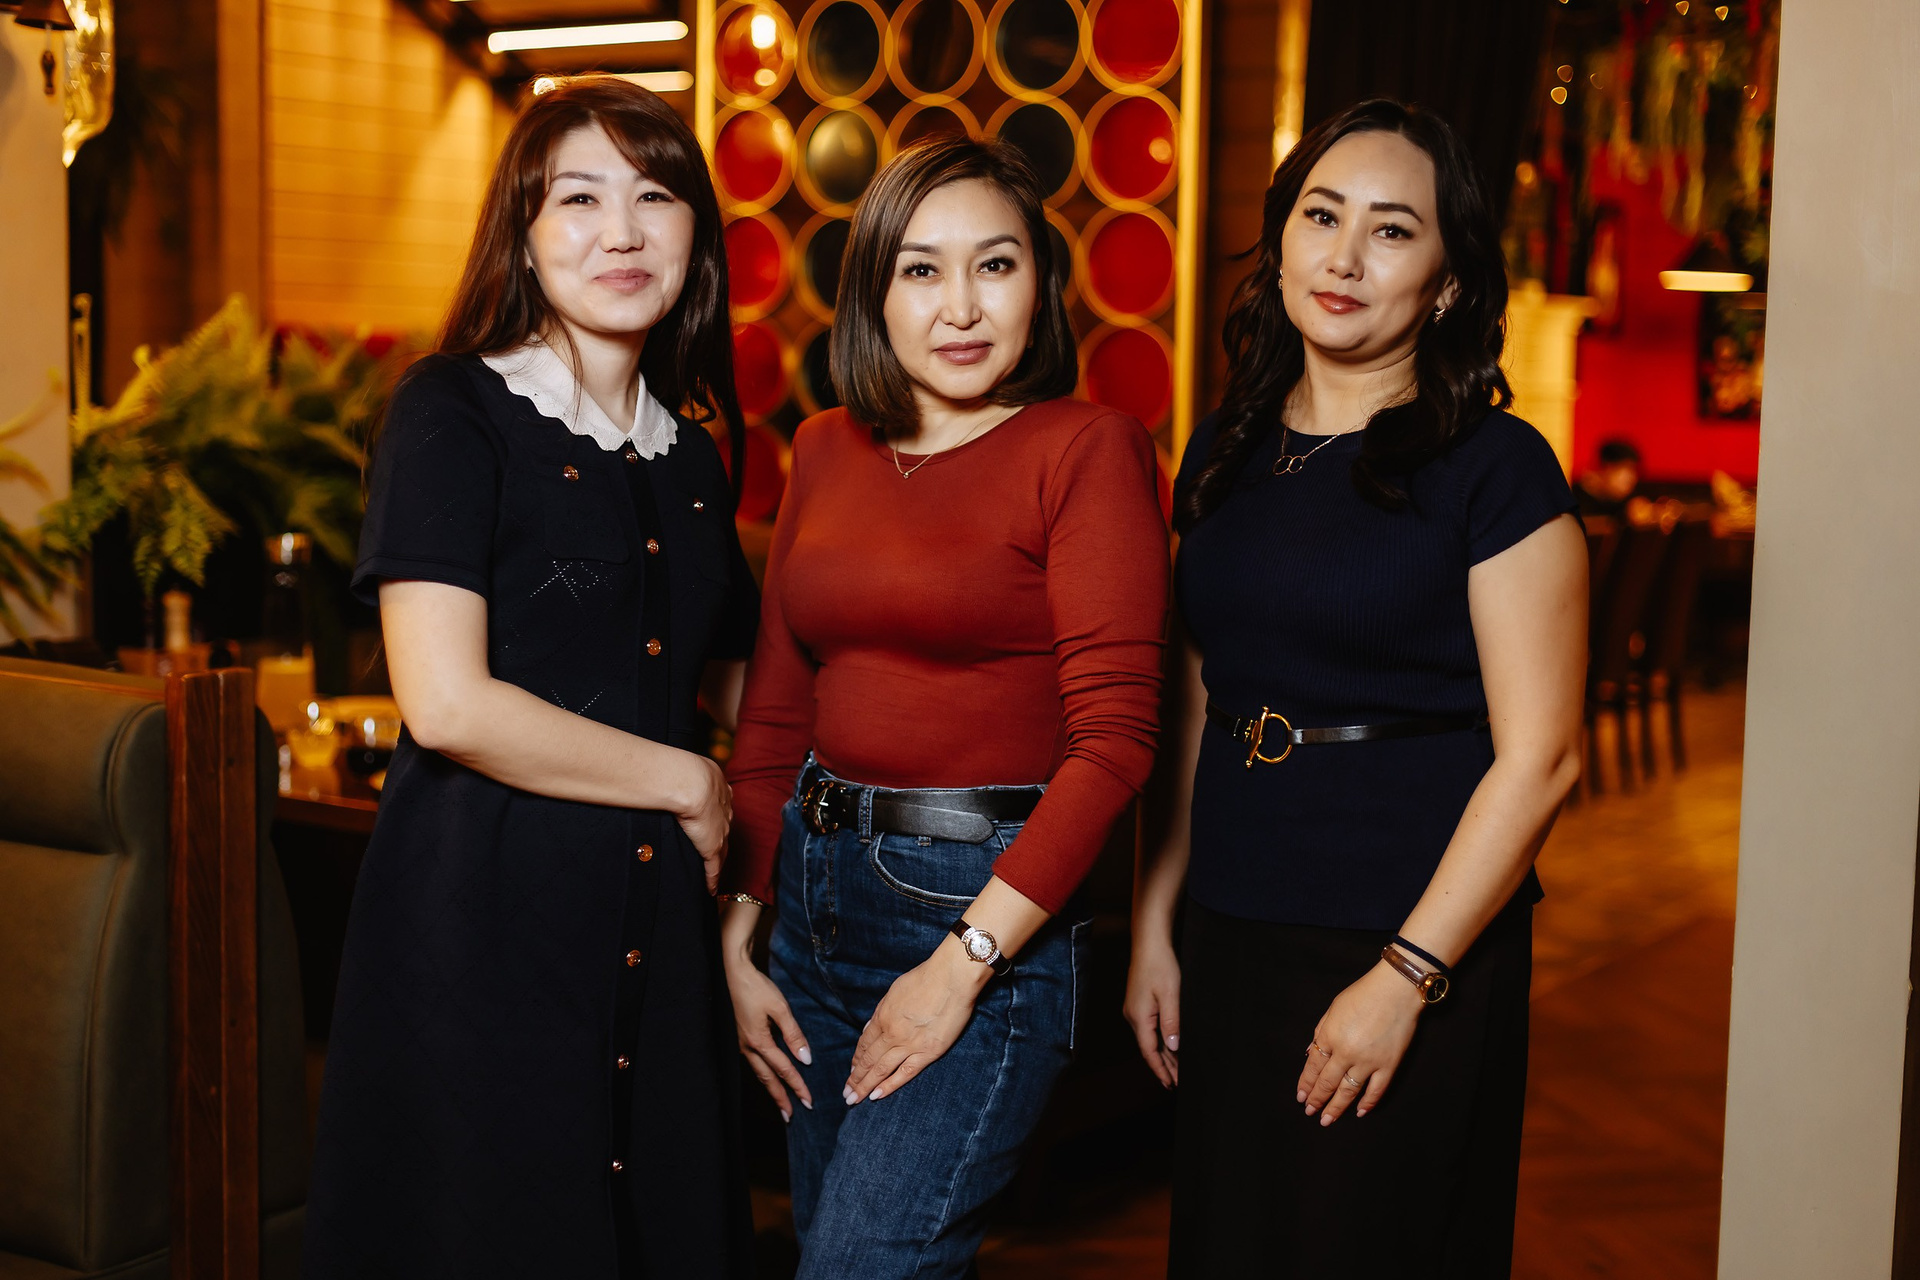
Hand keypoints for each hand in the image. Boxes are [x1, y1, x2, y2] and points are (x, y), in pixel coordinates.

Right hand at [670, 753, 730, 891]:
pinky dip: (712, 879)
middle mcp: (724, 809)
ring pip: (723, 849)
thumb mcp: (681, 765)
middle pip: (725, 827)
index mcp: (718, 787)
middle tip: (716, 845)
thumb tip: (656, 771)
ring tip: (714, 869)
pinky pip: (714, 868)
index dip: (717, 812)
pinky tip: (711, 889)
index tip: (713, 817)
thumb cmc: (679, 769)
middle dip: (721, 835)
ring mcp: (720, 829)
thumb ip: (675, 772)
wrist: (690, 782)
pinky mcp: (713, 846)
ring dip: (719, 859)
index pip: (720, 804)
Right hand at [723, 949, 812, 1120]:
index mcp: (759, 1042)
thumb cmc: (757, 988)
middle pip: (767, 1079)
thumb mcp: (779, 1008)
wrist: (733, 973)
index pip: (783, 1069)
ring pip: (759, 1073)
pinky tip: (768, 1077)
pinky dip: (763, 1075)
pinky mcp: (740, 1037)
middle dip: (780, 1098)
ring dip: (771, 1089)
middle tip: (791, 1116)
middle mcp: (748, 1047)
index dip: (797, 1086)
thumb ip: (793, 1034)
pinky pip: (754, 1063)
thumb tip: (805, 1058)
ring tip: (781, 1104)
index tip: (808, 1101)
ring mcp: (741, 1043)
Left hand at [844, 938, 988, 1104]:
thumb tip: (870, 1029)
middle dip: (855, 1079)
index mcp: (882, 1017)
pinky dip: (890, 1085)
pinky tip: (877, 1095)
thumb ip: (881, 1012)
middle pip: (869, 1060)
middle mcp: (892, 1033)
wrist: (952, 977)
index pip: (864, 1044)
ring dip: (865, 1086)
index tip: (851, 1072)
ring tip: (854, 1100)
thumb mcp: (895, 991)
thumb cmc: (925, 978)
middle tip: (846, 1095)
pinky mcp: (929, 1051)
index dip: (856, 1060)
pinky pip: (906, 1072)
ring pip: (882, 1069)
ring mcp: (910, 1044)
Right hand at [1123, 933, 1181, 1086]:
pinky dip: (1160, 1040)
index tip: (1170, 1084)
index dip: (1160, 1070)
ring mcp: (1135, 1010)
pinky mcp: (1139, 1003)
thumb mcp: (1171, 994)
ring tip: (1176, 1069)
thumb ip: (1172, 1022)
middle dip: (1163, 1066)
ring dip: (1163, 1054)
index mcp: (1139, 1017)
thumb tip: (1173, 1047)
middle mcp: (1133, 1016)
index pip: (1150, 1051)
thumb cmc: (1160, 965)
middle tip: (1177, 1082)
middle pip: (1149, 1048)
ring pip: (1150, 1039)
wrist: (1149, 942)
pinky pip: (1149, 1029)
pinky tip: (1169, 1045)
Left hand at [1296, 961, 1424, 1125]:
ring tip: (1326, 1119)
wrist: (1396, 990)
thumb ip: (1321, 1032)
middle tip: (1310, 1112)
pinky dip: (1368, 1103)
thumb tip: (1311, 1053)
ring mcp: (1368, 1062)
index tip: (1301, 1096)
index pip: (1314, 1067)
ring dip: (1336, 1107)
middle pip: (1328, 1082)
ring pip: (1348, 1091)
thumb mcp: (1333, 1009)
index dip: (1306, 1084)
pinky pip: (1376, 1090)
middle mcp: (1346, 1053)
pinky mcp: (1389, 1065)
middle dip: (1317, 1099)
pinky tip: (1359, 1112)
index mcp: (1330, 1036)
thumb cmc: (1363, 994)